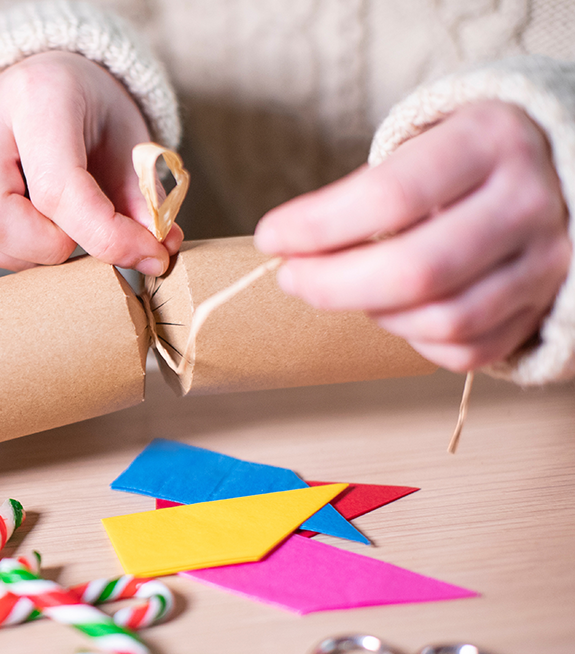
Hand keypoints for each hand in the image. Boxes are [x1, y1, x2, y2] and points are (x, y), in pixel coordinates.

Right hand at [0, 51, 180, 274]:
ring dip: (23, 253)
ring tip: (56, 230)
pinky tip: (27, 229)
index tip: (149, 256)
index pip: (58, 190)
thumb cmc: (89, 112)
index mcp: (36, 96)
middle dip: (46, 247)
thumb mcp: (130, 143)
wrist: (42, 79)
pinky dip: (0, 250)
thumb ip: (142, 199)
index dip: (107, 238)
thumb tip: (152, 256)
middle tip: (80, 235)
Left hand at [254, 100, 570, 371]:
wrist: (567, 163)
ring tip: (344, 290)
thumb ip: (367, 190)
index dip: (316, 227)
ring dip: (373, 314)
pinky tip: (393, 313)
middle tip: (292, 278)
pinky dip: (416, 341)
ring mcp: (547, 259)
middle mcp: (527, 201)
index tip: (271, 237)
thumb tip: (289, 244)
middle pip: (415, 271)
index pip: (388, 196)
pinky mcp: (547, 304)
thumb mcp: (428, 141)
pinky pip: (470, 349)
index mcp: (489, 141)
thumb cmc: (470, 156)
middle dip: (333, 285)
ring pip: (443, 319)